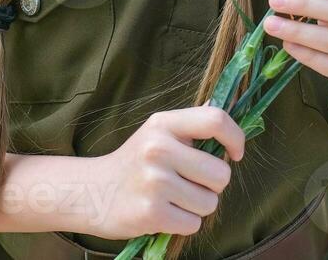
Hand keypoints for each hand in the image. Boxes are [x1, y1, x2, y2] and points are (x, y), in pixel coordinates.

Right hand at [88, 104, 245, 240]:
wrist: (92, 192)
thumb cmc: (135, 161)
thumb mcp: (157, 131)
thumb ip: (190, 123)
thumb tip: (220, 103)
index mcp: (163, 124)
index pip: (215, 120)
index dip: (235, 138)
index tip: (235, 154)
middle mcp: (158, 149)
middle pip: (221, 174)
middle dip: (213, 185)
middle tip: (191, 183)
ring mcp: (154, 182)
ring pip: (209, 203)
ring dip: (197, 206)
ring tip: (173, 198)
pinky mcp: (151, 213)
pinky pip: (193, 224)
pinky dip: (184, 223)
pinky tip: (165, 212)